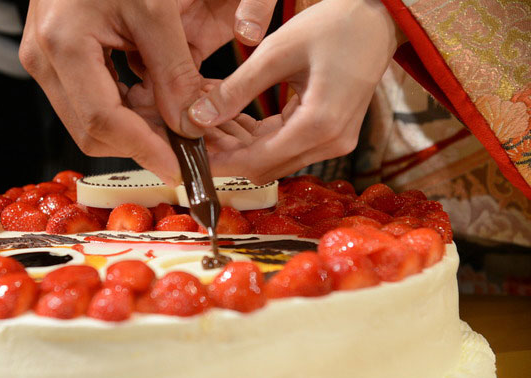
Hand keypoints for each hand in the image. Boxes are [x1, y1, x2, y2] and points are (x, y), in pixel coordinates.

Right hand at [19, 0, 276, 184]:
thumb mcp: (156, 9)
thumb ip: (174, 72)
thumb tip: (189, 128)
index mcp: (64, 44)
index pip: (103, 121)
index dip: (144, 150)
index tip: (179, 169)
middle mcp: (44, 59)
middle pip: (92, 131)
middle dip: (141, 144)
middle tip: (184, 146)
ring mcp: (45, 60)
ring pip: (91, 122)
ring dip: (135, 129)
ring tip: (175, 122)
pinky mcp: (55, 60)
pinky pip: (89, 102)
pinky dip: (125, 109)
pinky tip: (154, 100)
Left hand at [187, 0, 400, 183]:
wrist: (378, 20)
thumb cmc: (333, 25)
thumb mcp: (277, 52)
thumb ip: (236, 89)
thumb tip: (197, 118)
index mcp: (319, 124)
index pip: (257, 161)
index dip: (220, 164)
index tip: (190, 158)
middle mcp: (331, 143)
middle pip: (265, 166)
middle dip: (227, 157)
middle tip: (194, 138)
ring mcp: (334, 142)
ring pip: (274, 159)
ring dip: (241, 148)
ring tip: (209, 126)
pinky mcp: (331, 135)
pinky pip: (286, 146)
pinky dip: (259, 139)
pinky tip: (234, 121)